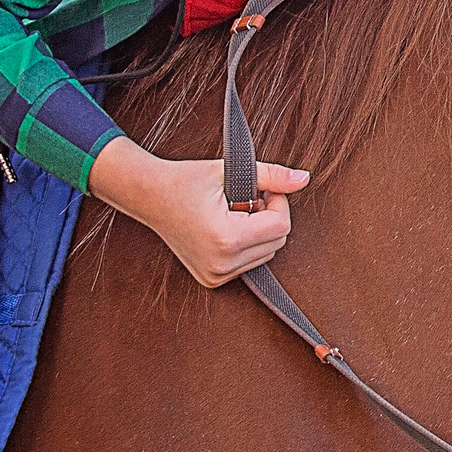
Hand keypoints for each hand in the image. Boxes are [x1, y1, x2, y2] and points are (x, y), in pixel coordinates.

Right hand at [88, 136, 311, 287]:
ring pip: (267, 254)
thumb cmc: (185, 180)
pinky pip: (250, 263)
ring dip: (260, 231)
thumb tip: (303, 178)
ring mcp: (215, 275)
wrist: (148, 195)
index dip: (277, 202)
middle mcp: (221, 264)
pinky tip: (226, 227)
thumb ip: (272, 176)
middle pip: (278, 241)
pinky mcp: (212, 280)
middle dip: (270, 216)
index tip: (261, 189)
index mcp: (226, 239)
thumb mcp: (232, 171)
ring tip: (234, 212)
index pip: (281, 226)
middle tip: (246, 198)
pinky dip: (247, 245)